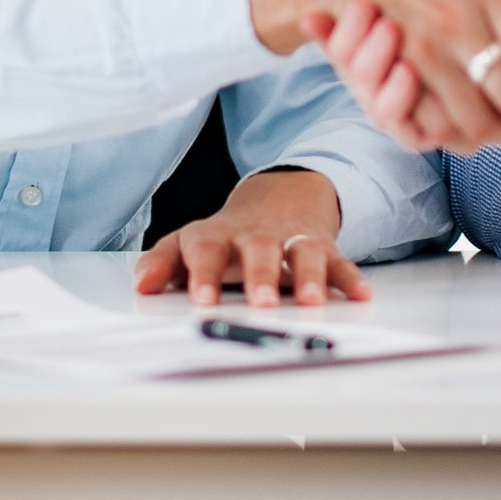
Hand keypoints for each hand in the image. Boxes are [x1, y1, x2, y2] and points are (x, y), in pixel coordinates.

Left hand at [132, 168, 368, 307]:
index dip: (204, 274)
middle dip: (261, 275)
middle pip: (259, 249)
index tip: (202, 301)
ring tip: (311, 301)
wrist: (279, 197)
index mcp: (219, 236)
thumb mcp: (189, 243)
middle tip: (260, 303)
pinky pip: (339, 261)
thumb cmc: (227, 235)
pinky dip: (350, 278)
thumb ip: (162, 263)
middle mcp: (257, 236)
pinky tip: (360, 295)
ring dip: (308, 276)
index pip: (206, 250)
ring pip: (302, 253)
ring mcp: (291, 240)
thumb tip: (140, 285)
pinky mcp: (322, 247)